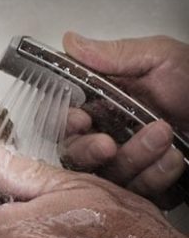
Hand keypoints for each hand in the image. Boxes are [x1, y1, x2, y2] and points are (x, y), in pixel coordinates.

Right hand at [61, 33, 188, 207]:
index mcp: (103, 104)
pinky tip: (174, 159)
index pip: (64, 120)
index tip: (79, 120)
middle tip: (108, 145)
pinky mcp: (147, 187)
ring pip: (106, 176)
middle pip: (74, 155)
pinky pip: (136, 194)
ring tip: (163, 136)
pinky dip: (156, 176)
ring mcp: (127, 164)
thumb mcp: (161, 59)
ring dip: (133, 158)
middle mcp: (108, 135)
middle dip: (88, 151)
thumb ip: (115, 55)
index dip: (64, 124)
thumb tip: (70, 42)